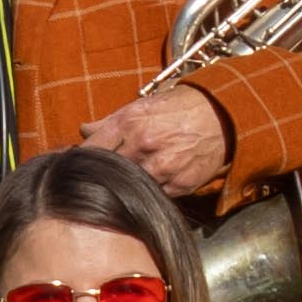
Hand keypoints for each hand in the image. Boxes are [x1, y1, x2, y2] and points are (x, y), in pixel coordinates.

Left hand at [77, 84, 231, 191]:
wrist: (221, 116)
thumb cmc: (179, 108)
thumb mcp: (142, 106)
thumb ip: (110, 122)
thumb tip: (84, 130)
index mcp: (129, 122)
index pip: (91, 149)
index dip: (82, 159)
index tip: (80, 165)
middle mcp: (143, 145)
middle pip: (108, 171)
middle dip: (103, 174)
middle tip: (104, 176)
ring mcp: (162, 167)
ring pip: (130, 187)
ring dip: (128, 186)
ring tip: (133, 179)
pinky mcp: (179, 184)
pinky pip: (155, 195)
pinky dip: (152, 191)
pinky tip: (154, 182)